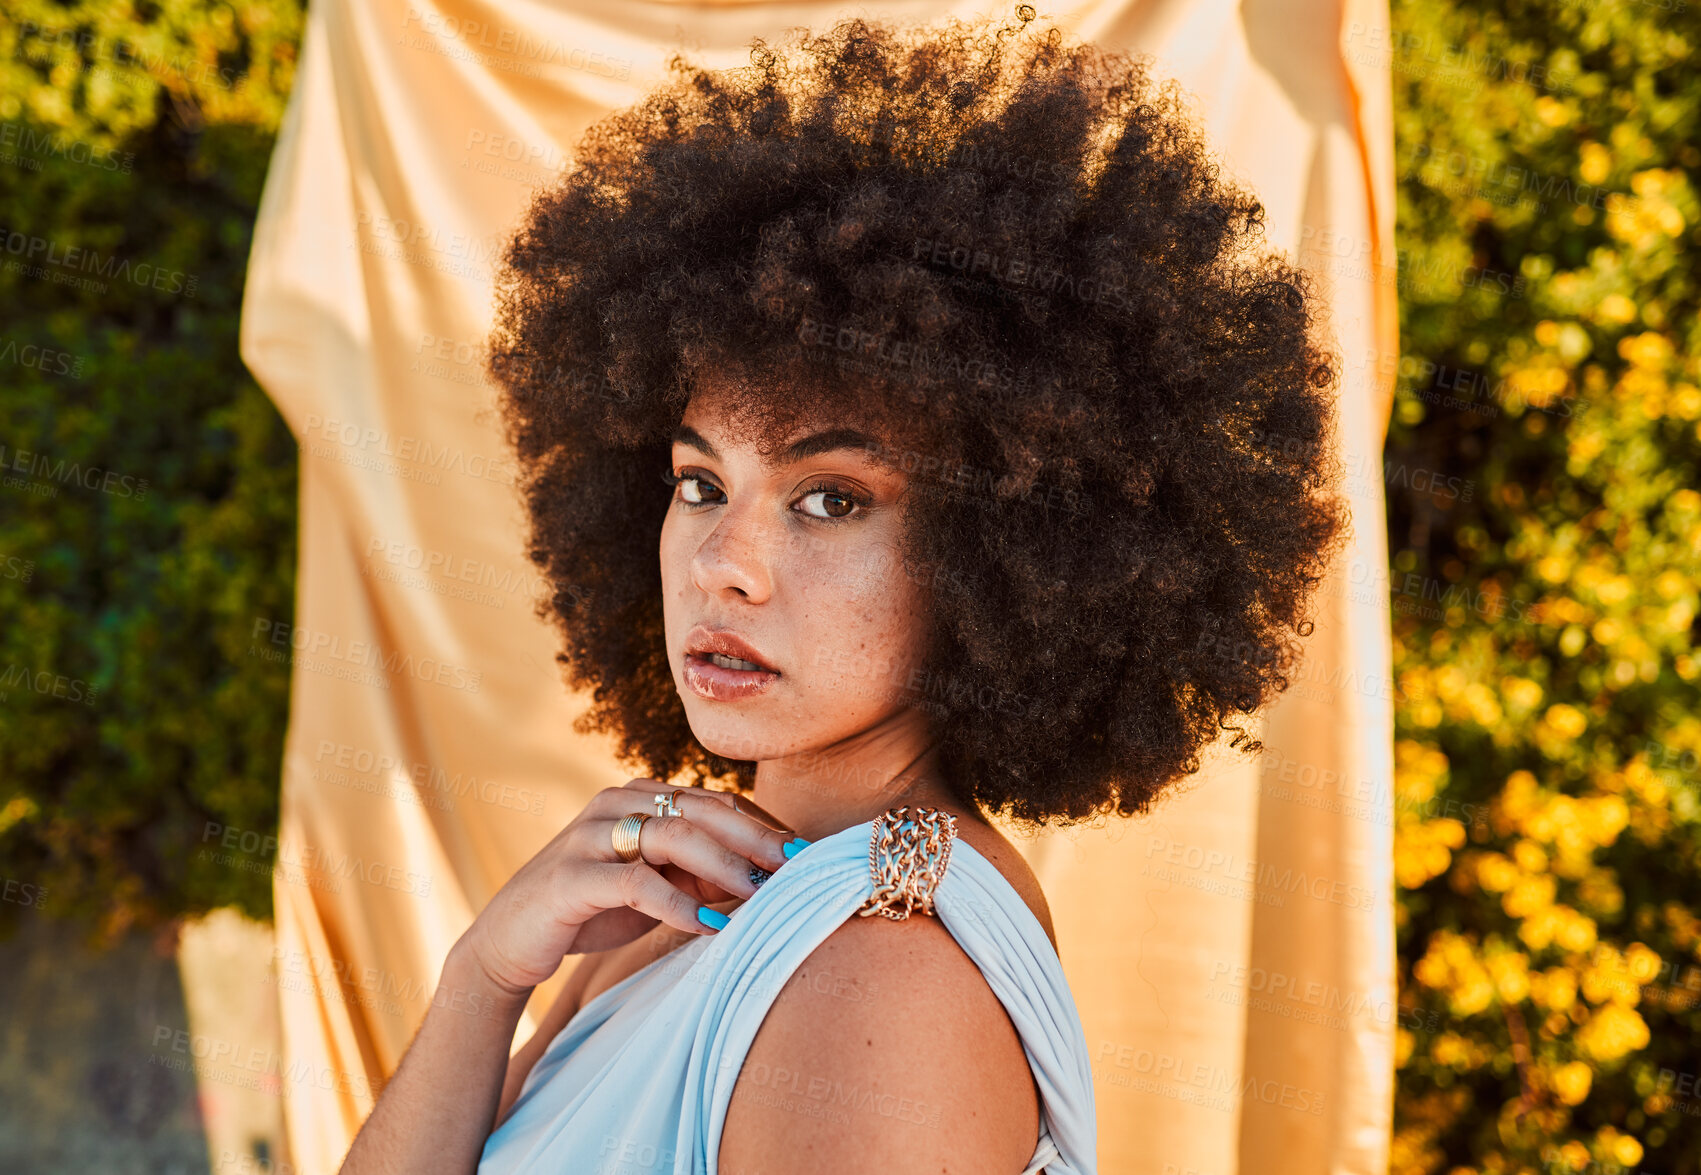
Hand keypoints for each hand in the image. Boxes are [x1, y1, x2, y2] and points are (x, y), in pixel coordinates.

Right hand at [456, 780, 795, 995]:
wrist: (510, 940)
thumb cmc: (592, 909)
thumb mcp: (656, 884)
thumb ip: (700, 870)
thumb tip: (769, 877)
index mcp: (638, 796)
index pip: (715, 800)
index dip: (762, 826)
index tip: (804, 854)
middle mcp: (615, 803)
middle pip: (700, 810)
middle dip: (754, 840)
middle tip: (795, 869)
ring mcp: (590, 836)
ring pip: (672, 836)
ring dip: (723, 866)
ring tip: (759, 896)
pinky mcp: (571, 877)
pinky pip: (636, 883)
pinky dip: (678, 904)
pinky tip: (708, 925)